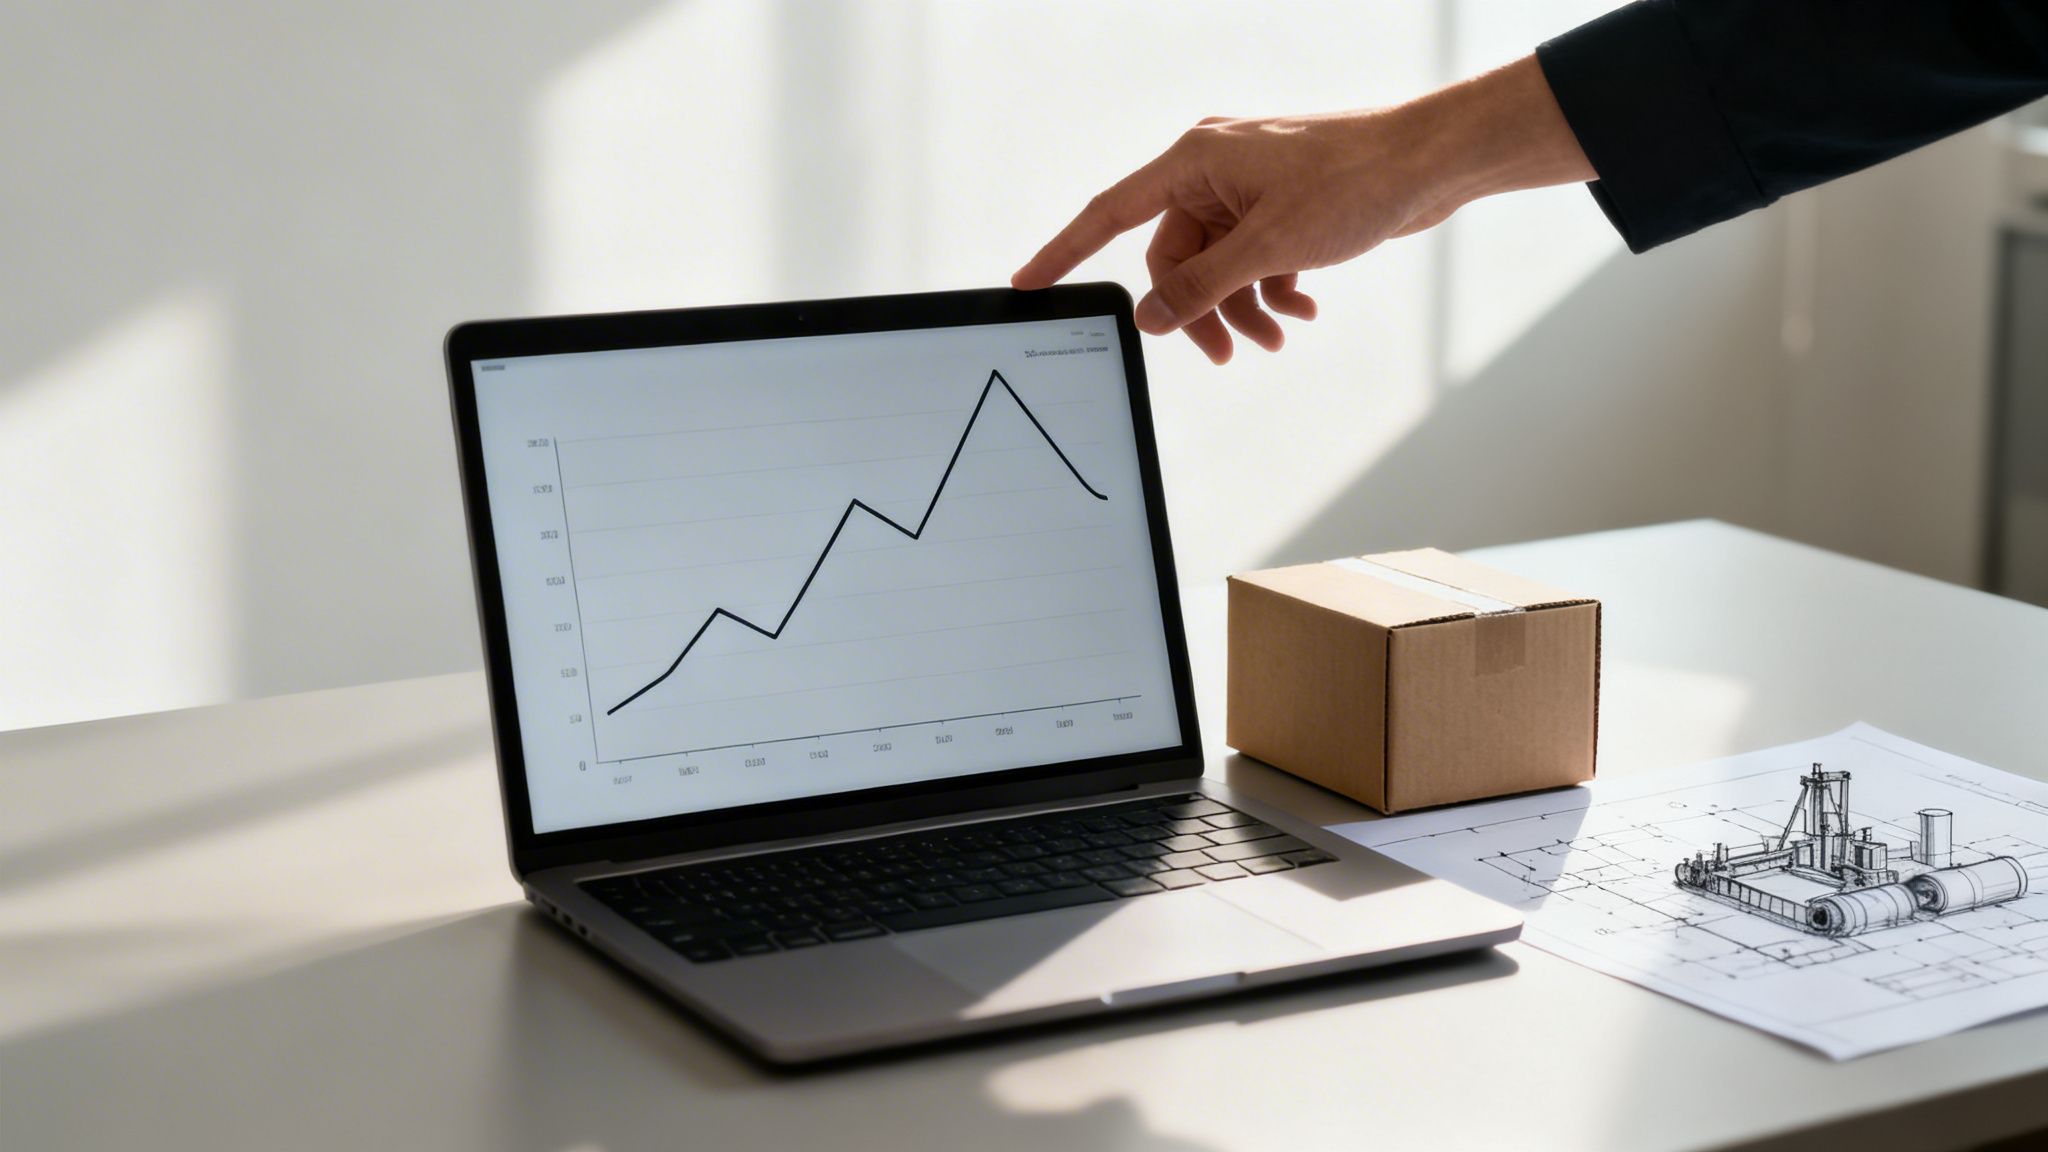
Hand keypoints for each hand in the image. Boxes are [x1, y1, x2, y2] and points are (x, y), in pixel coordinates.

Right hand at [1011, 56, 1593, 363]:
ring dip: (1242, 309)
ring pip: (1217, 267)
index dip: (1065, 251)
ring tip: (1276, 338)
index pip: (1110, 213)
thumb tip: (1153, 321)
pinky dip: (1271, 292)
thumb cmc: (1354, 181)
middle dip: (1201, 310)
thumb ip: (1204, 287)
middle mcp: (1213, 172)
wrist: (1428, 164)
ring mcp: (1247, 191)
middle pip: (1174, 258)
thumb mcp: (1270, 246)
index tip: (1028, 284)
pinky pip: (1251, 262)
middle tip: (1226, 355)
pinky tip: (1302, 311)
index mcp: (1195, 162)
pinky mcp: (1279, 209)